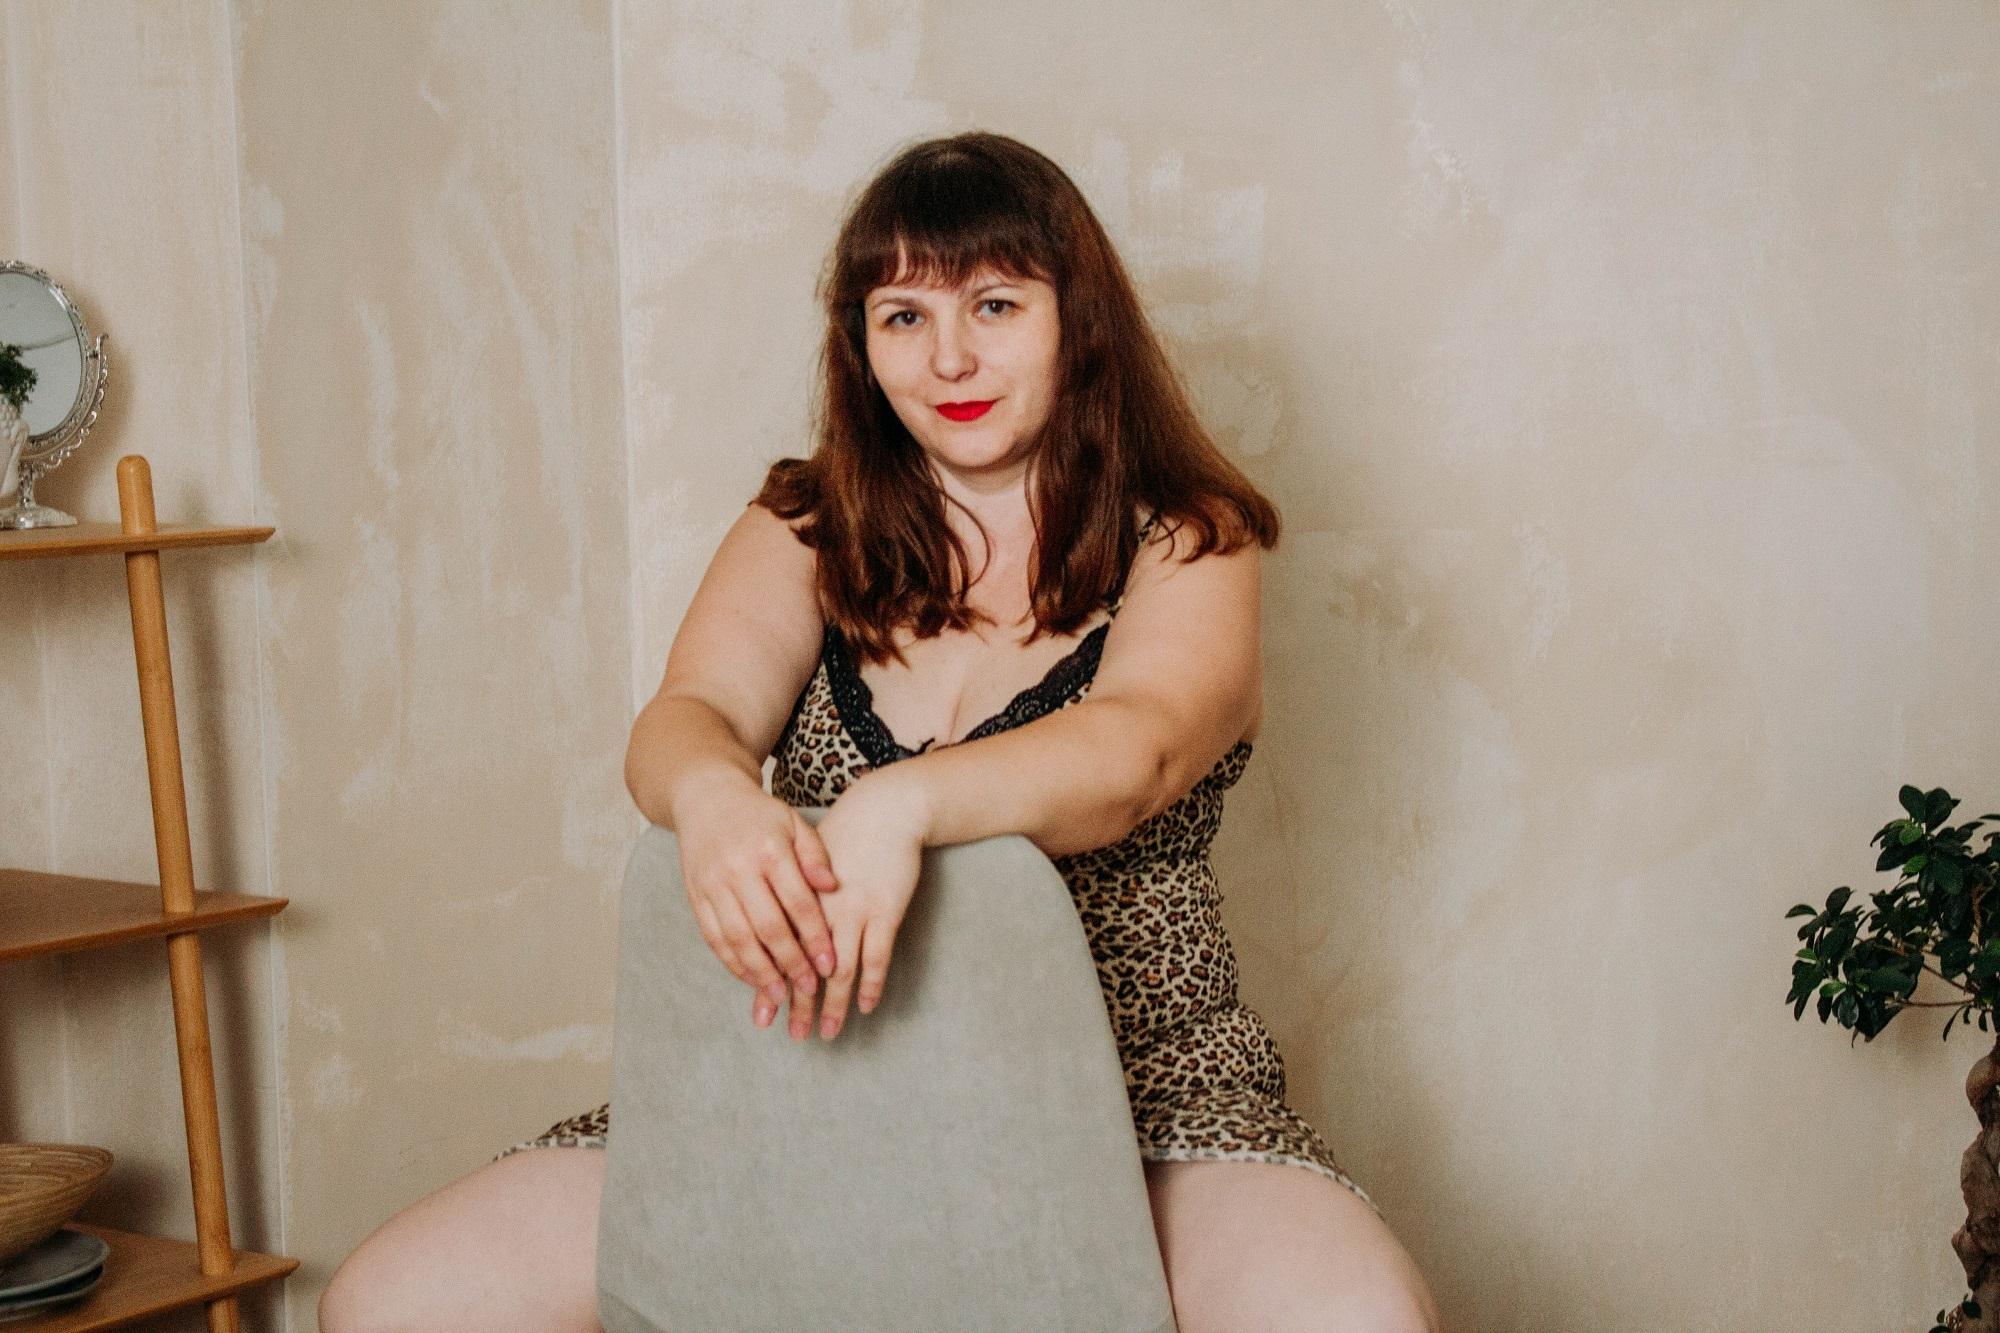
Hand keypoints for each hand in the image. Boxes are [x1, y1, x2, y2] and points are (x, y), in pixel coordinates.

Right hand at [675, 778, 840, 1023]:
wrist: (706, 798)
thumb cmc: (759, 814)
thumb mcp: (793, 823)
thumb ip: (815, 855)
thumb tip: (833, 887)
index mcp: (769, 849)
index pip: (797, 902)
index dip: (815, 936)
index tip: (831, 963)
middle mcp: (738, 869)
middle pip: (767, 926)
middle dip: (790, 962)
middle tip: (809, 987)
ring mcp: (712, 884)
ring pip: (737, 938)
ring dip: (760, 971)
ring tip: (780, 994)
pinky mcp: (695, 896)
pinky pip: (713, 937)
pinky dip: (732, 962)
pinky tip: (751, 978)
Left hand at [768, 770, 927, 1041]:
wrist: (884, 811)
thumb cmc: (845, 836)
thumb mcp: (805, 863)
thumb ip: (789, 896)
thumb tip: (772, 929)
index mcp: (795, 896)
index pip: (776, 951)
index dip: (770, 984)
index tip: (763, 1015)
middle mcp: (821, 909)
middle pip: (803, 965)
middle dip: (798, 1003)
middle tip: (794, 1034)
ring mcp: (853, 911)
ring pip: (838, 968)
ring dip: (831, 1003)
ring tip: (827, 1031)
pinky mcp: (884, 911)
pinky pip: (876, 956)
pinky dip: (871, 984)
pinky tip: (866, 1005)